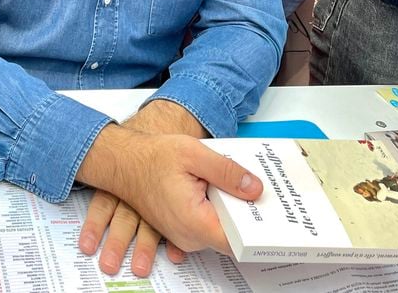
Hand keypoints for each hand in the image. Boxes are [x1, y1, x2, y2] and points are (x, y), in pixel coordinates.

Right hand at [76, 125, 262, 269]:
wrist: (122, 160)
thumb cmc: (152, 156)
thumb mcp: (194, 154)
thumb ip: (227, 172)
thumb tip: (255, 188)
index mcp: (194, 220)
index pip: (237, 242)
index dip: (258, 233)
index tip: (275, 220)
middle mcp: (188, 235)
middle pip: (231, 235)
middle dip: (248, 217)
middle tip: (263, 193)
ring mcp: (182, 234)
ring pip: (219, 229)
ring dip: (232, 211)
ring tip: (243, 186)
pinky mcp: (179, 227)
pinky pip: (206, 224)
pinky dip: (218, 210)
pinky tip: (222, 191)